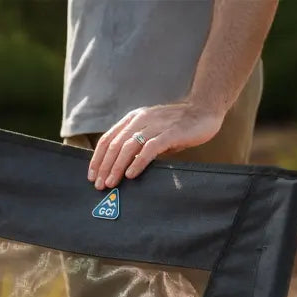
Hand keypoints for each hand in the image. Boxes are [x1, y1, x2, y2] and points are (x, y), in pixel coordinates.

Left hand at [88, 102, 224, 189]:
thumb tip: (119, 169)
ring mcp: (155, 125)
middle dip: (104, 167)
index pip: (107, 139)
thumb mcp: (150, 134)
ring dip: (117, 167)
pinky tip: (131, 174)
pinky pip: (149, 148)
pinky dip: (138, 162)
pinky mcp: (170, 132)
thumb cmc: (176, 127)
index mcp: (133, 119)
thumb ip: (135, 146)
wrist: (204, 111)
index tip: (92, 175)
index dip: (97, 158)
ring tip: (111, 183)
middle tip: (99, 185)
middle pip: (114, 145)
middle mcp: (141, 119)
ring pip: (128, 147)